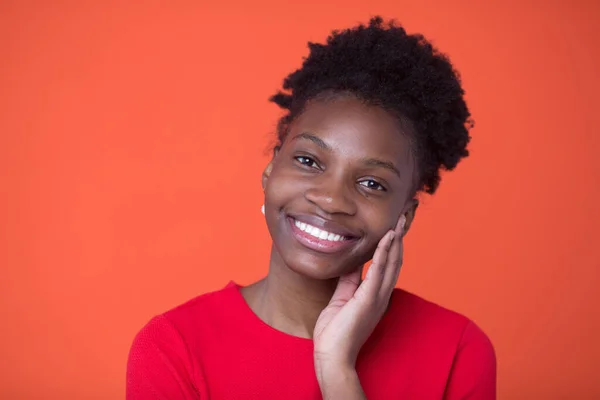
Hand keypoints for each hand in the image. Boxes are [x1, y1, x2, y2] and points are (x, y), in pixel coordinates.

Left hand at [313, 215, 405, 377]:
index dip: (392, 245)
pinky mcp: (368, 299)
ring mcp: (377, 297)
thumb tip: (352, 264)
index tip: (394, 226)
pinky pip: (378, 272)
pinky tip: (387, 238)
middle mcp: (381, 294)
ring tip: (400, 221)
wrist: (332, 356)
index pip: (387, 264)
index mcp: (375, 294)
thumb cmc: (335, 333)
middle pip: (395, 260)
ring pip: (391, 263)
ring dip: (396, 240)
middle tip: (404, 216)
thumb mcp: (341, 299)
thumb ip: (349, 282)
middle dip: (399, 237)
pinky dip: (383, 253)